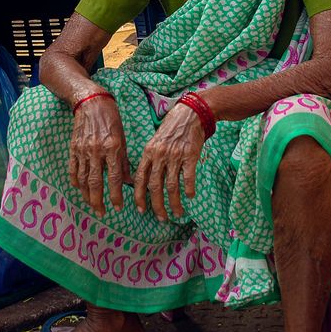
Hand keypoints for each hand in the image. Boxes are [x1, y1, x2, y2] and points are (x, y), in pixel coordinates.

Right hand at [68, 96, 131, 215]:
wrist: (90, 101)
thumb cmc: (111, 118)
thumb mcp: (123, 137)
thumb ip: (124, 161)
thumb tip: (128, 182)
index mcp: (112, 147)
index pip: (114, 177)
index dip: (116, 195)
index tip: (118, 207)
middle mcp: (96, 150)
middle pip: (95, 182)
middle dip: (98, 201)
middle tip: (102, 213)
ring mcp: (83, 150)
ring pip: (83, 179)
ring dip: (86, 195)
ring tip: (91, 205)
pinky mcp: (73, 148)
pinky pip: (73, 168)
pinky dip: (75, 181)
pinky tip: (79, 189)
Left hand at [134, 102, 204, 222]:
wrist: (190, 113)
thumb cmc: (172, 128)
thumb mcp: (155, 141)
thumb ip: (150, 159)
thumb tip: (143, 179)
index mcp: (148, 152)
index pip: (140, 178)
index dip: (139, 196)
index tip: (141, 209)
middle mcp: (159, 155)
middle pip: (155, 186)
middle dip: (157, 206)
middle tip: (161, 218)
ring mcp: (175, 156)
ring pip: (171, 186)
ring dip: (174, 203)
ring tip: (177, 213)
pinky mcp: (190, 155)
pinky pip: (188, 177)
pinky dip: (188, 189)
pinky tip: (190, 197)